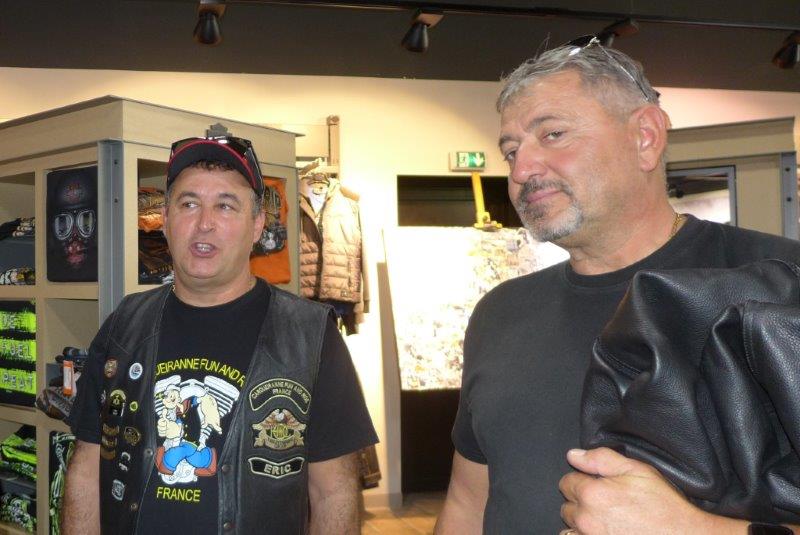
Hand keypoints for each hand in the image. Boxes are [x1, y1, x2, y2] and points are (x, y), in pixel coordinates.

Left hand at [558, 447, 711, 533]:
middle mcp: (586, 519)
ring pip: (571, 526)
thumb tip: (574, 455)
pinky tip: (602, 530)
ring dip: (582, 521)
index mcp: (592, 493)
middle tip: (606, 501)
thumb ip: (600, 458)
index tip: (597, 483)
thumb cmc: (663, 505)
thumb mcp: (636, 470)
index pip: (566, 482)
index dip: (582, 479)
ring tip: (605, 519)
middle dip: (581, 501)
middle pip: (567, 505)